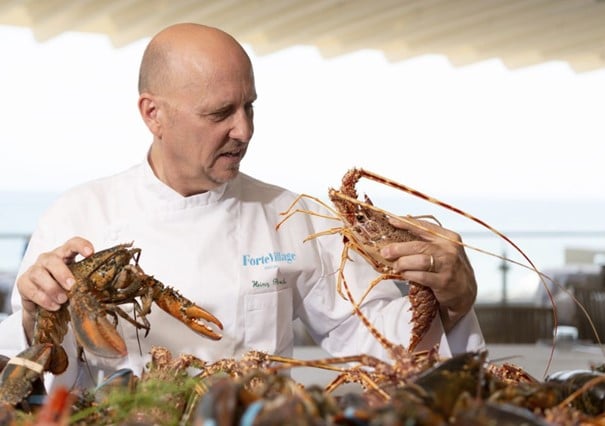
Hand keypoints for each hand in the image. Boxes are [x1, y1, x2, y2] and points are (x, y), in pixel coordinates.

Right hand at [16, 237, 93, 341]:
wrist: (44, 306)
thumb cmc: (66, 290)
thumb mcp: (78, 283)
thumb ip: (88, 280)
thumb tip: (112, 286)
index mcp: (65, 255)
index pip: (72, 243)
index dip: (81, 245)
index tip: (91, 252)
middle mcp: (48, 259)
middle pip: (53, 260)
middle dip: (62, 273)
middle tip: (72, 286)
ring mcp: (34, 269)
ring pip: (40, 274)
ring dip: (52, 288)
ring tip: (63, 301)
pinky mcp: (23, 282)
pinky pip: (30, 289)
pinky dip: (43, 299)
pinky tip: (53, 306)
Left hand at [379, 216, 476, 331]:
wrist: (465, 292)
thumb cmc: (450, 268)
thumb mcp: (444, 250)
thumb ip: (427, 241)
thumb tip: (400, 232)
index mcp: (449, 237)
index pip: (424, 227)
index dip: (406, 223)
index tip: (391, 221)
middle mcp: (450, 250)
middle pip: (418, 246)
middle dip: (398, 248)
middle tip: (385, 252)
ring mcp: (448, 266)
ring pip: (419, 261)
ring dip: (403, 263)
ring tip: (395, 266)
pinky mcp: (443, 281)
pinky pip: (421, 276)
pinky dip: (409, 274)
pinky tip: (404, 274)